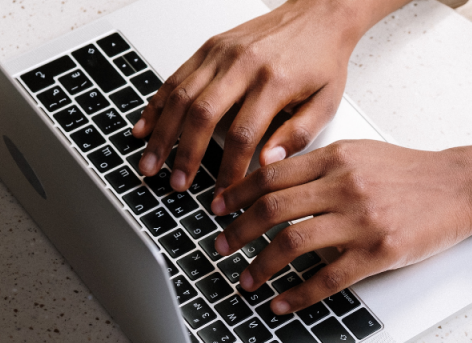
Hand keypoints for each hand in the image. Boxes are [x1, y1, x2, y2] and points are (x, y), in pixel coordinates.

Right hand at [131, 0, 403, 192]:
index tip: (222, 195)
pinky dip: (157, 104)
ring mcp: (222, 53)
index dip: (228, 170)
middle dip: (184, 154)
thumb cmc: (322, 59)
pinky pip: (176, 77)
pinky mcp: (210, 47)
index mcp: (274, 81)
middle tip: (175, 183)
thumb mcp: (326, 102)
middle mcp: (243, 64)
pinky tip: (145, 127)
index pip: (243, 135)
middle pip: (203, 115)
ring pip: (181, 95)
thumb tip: (267, 164)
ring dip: (162, 133)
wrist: (319, 13)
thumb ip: (298, 135)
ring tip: (150, 163)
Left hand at [211, 124, 471, 314]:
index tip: (217, 209)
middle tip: (220, 247)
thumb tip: (270, 178)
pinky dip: (297, 294)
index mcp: (335, 158)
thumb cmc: (409, 173)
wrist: (460, 186)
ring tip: (246, 280)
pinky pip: (327, 278)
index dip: (237, 194)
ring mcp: (361, 220)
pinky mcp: (379, 252)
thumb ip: (317, 165)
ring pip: (292, 244)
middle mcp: (344, 186)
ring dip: (260, 266)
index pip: (270, 176)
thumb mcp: (360, 153)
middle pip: (272, 210)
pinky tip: (281, 302)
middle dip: (237, 232)